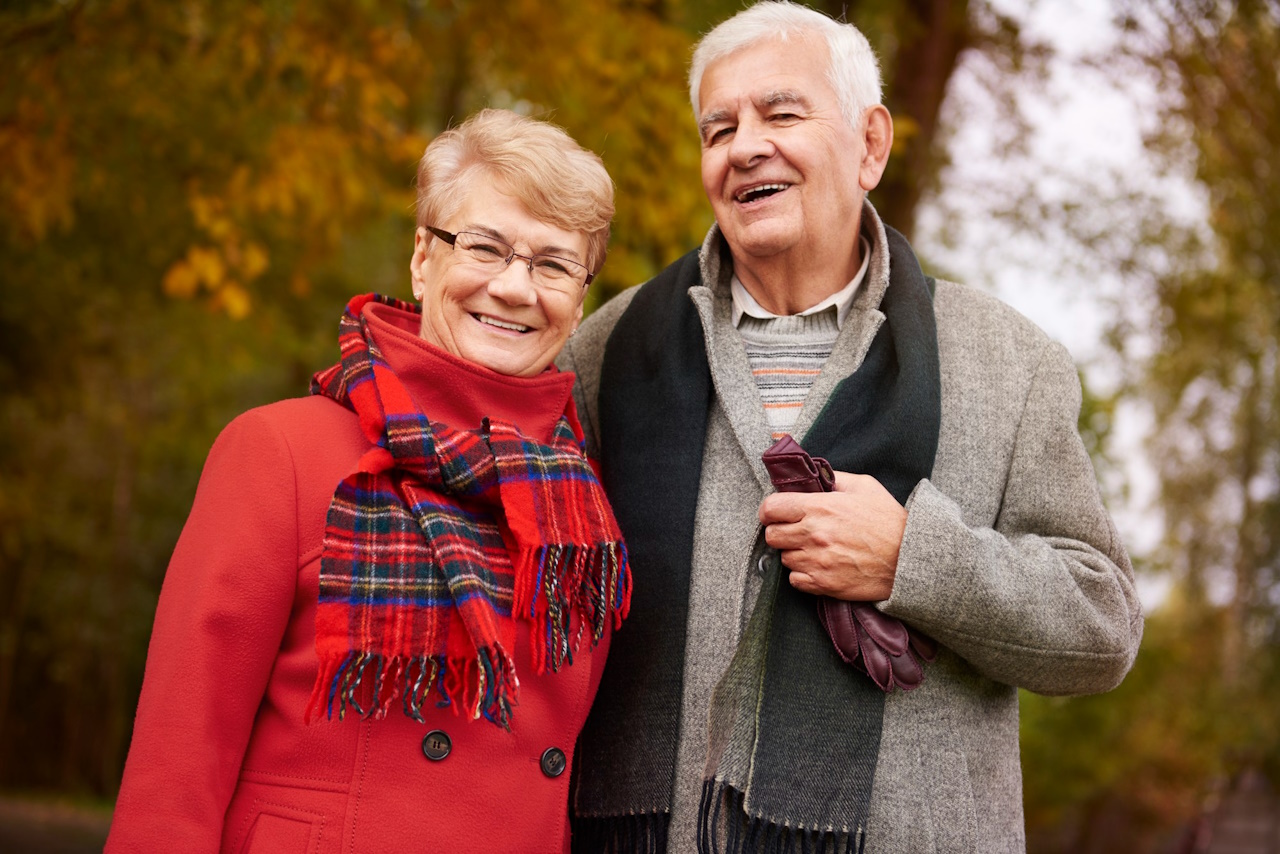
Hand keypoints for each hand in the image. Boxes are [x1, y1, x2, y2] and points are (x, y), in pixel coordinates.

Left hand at [758, 471, 906, 601]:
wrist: (910, 559)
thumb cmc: (889, 521)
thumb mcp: (864, 486)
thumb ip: (833, 477)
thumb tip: (812, 475)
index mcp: (819, 507)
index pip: (770, 508)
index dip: (771, 510)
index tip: (777, 513)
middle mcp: (813, 535)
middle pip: (771, 535)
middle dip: (781, 531)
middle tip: (797, 531)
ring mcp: (816, 561)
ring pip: (784, 558)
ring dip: (794, 553)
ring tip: (815, 549)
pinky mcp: (823, 584)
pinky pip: (795, 580)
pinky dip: (802, 575)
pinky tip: (819, 566)